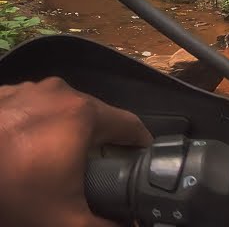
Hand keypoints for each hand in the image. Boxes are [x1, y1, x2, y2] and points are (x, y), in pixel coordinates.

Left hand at [0, 78, 151, 226]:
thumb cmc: (9, 195)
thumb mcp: (63, 222)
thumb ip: (108, 226)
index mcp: (83, 113)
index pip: (132, 126)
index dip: (139, 150)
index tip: (136, 168)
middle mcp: (59, 92)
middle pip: (96, 117)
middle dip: (97, 145)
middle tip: (87, 176)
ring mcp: (26, 89)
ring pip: (62, 112)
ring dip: (63, 135)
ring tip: (49, 165)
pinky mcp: (0, 95)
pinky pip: (30, 111)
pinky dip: (33, 129)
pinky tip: (20, 153)